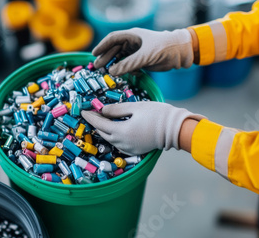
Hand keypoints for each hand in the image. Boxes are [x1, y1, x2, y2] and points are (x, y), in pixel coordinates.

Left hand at [81, 102, 204, 154]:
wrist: (175, 129)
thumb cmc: (157, 115)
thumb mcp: (135, 107)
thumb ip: (116, 109)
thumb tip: (102, 110)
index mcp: (121, 131)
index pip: (99, 123)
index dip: (90, 116)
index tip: (83, 111)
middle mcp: (122, 143)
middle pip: (103, 133)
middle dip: (96, 123)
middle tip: (92, 113)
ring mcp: (129, 149)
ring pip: (110, 139)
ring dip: (104, 130)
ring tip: (102, 119)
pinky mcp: (135, 151)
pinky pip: (119, 143)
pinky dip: (113, 136)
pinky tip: (114, 129)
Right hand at [92, 28, 193, 75]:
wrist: (181, 53)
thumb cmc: (165, 48)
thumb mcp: (146, 56)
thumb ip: (129, 64)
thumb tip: (112, 71)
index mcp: (133, 35)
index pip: (113, 39)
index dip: (103, 46)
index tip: (94, 54)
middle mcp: (134, 43)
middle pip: (115, 49)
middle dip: (107, 58)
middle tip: (98, 67)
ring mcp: (138, 52)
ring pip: (122, 59)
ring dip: (116, 66)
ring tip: (109, 73)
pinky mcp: (143, 61)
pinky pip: (130, 66)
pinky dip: (127, 70)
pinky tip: (128, 75)